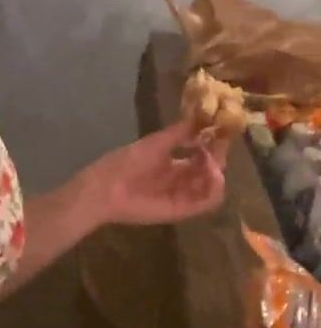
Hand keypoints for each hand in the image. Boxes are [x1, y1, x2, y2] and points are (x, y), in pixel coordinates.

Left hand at [84, 120, 228, 227]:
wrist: (107, 188)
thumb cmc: (128, 161)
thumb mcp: (156, 142)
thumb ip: (179, 132)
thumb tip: (202, 117)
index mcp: (171, 163)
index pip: (200, 155)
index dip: (210, 145)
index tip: (219, 133)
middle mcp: (179, 179)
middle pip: (207, 171)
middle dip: (216, 158)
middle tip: (219, 148)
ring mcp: (181, 195)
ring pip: (210, 187)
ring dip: (217, 174)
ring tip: (214, 163)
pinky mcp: (181, 210)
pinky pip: (205, 203)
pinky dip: (214, 190)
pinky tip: (214, 176)